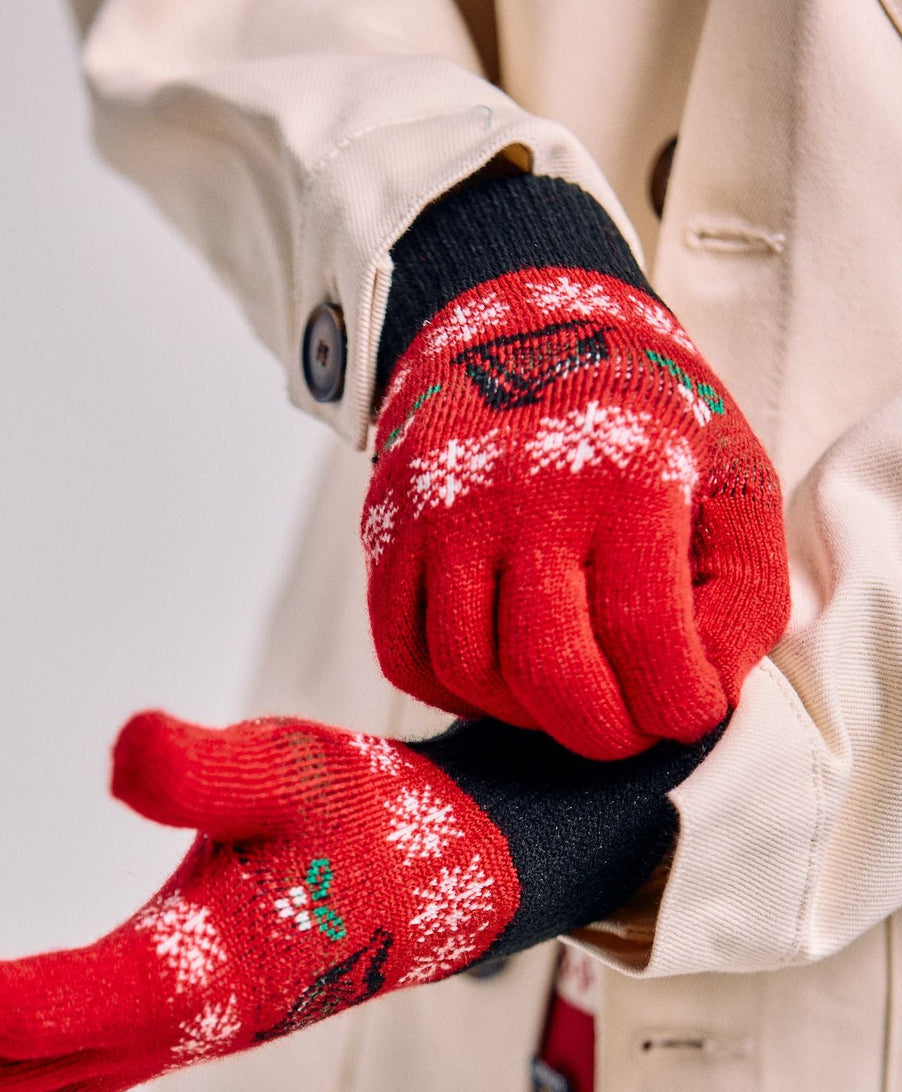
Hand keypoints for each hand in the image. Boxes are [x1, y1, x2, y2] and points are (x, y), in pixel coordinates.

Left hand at [0, 711, 519, 1091]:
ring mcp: (177, 1035)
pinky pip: (62, 1075)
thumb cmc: (381, 818)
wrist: (460, 875)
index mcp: (200, 982)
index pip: (43, 1014)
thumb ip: (211, 768)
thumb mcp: (303, 767)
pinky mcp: (181, 1019)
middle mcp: (178, 1029)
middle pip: (12, 1079)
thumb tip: (118, 752)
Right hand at [365, 223, 788, 758]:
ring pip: (468, 672)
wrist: (521, 320)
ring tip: (565, 696)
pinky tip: (498, 675)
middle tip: (624, 731)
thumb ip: (742, 587)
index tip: (687, 714)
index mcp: (627, 473)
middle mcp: (523, 493)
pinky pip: (402, 653)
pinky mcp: (387, 531)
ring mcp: (442, 513)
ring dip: (524, 714)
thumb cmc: (640, 413)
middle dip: (598, 733)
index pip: (647, 635)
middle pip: (548, 670)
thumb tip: (711, 689)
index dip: (674, 705)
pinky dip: (451, 690)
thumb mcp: (731, 472)